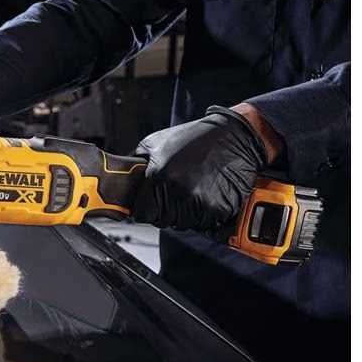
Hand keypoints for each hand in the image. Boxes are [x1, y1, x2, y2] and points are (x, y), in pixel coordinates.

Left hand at [132, 105, 269, 232]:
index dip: (144, 209)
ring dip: (184, 212)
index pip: (141, 213)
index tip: (148, 204)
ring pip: (182, 223)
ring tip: (193, 189)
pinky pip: (203, 223)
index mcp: (159, 177)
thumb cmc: (197, 139)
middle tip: (175, 192)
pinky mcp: (217, 210)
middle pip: (161, 220)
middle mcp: (178, 192)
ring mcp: (198, 203)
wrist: (235, 137)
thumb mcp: (157, 143)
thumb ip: (139, 163)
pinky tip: (206, 194)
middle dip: (164, 210)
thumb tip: (126, 178)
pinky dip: (203, 214)